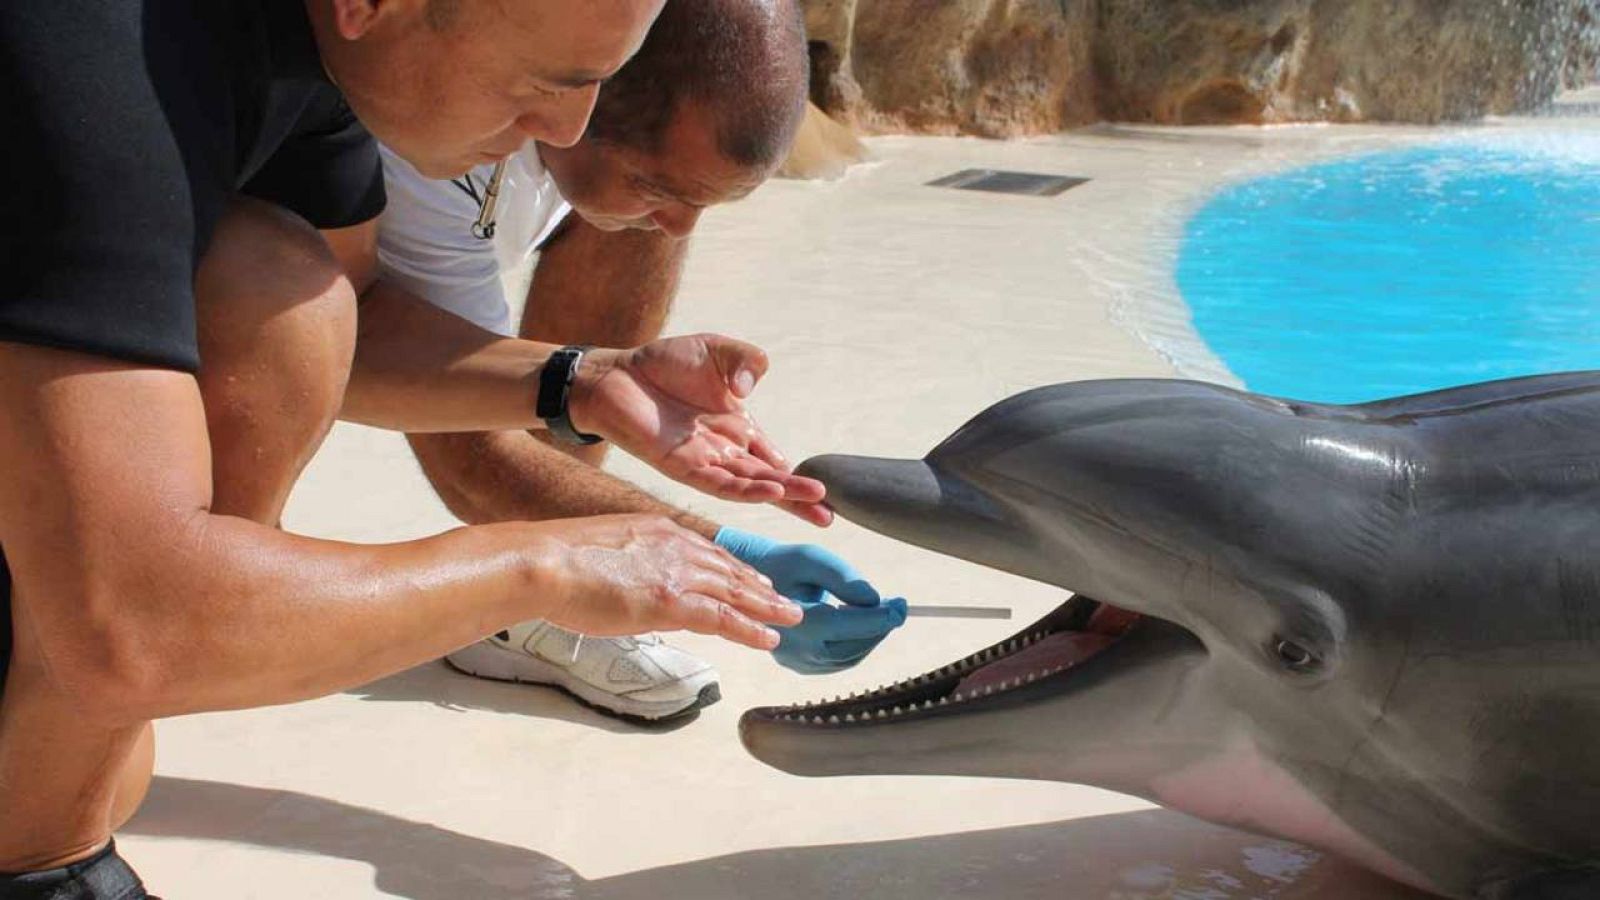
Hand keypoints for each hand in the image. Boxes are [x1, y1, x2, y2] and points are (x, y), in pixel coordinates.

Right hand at [539, 515, 802, 649]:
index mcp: (658, 530)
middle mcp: (675, 546)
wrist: (545, 563)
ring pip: (735, 591)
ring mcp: (677, 573)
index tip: (749, 578)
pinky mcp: (673, 601)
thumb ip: (629, 566)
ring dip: (766, 607)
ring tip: (789, 618)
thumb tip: (634, 588)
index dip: (732, 568)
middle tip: (781, 599)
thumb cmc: (557, 562)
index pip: (706, 551)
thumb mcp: (604, 552)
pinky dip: (751, 628)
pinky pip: (724, 617)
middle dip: (758, 586)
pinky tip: (769, 638)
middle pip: (729, 569)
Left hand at [568, 335, 832, 525]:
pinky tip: (771, 490)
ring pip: (750, 485)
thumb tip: (750, 388)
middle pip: (769, 479)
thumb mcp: (718, 350)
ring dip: (781, 495)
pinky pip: (718, 482)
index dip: (797, 475)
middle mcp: (724, 450)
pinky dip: (746, 488)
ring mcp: (704, 460)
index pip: (773, 459)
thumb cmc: (665, 363)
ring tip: (815, 504)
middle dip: (799, 497)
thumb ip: (747, 360)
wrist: (616, 375)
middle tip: (830, 516)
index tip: (826, 492)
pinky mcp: (681, 465)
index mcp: (737, 427)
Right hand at [715, 527, 907, 671]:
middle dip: (880, 628)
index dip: (880, 618)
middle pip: (853, 647)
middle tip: (897, 607)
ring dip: (870, 638)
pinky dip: (855, 645)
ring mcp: (796, 662)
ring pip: (848, 658)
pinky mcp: (799, 665)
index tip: (901, 607)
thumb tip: (874, 600)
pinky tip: (861, 625)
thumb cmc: (779, 565)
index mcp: (796, 622)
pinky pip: (837, 661)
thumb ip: (843, 577)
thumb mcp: (810, 558)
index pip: (849, 625)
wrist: (747, 583)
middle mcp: (795, 650)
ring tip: (882, 614)